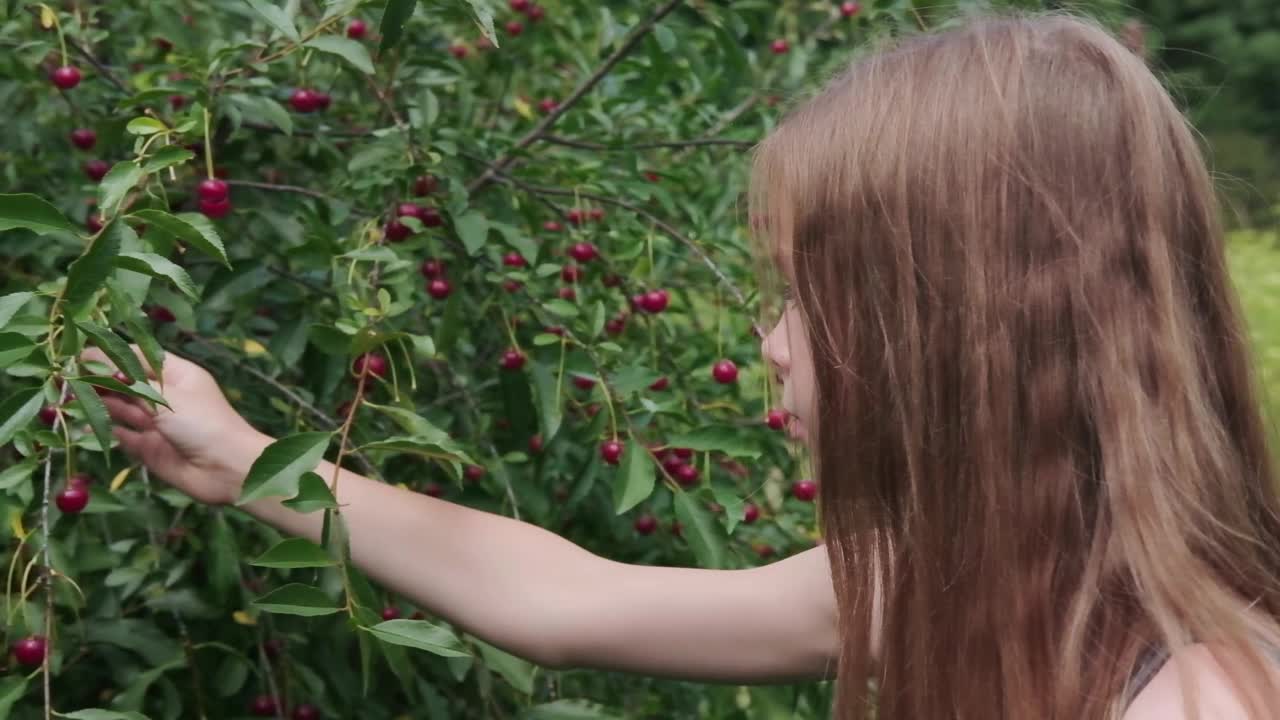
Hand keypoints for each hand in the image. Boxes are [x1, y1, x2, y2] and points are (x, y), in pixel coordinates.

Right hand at [79, 345, 270, 504]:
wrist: (228, 469)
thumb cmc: (204, 424)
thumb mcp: (166, 397)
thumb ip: (128, 382)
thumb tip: (94, 359)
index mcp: (178, 375)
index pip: (139, 357)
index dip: (111, 355)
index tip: (82, 354)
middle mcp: (167, 398)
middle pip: (127, 384)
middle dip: (100, 380)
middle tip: (69, 377)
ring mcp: (158, 424)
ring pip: (122, 409)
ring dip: (100, 403)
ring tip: (72, 397)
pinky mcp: (151, 449)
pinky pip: (123, 436)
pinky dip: (106, 430)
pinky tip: (87, 424)